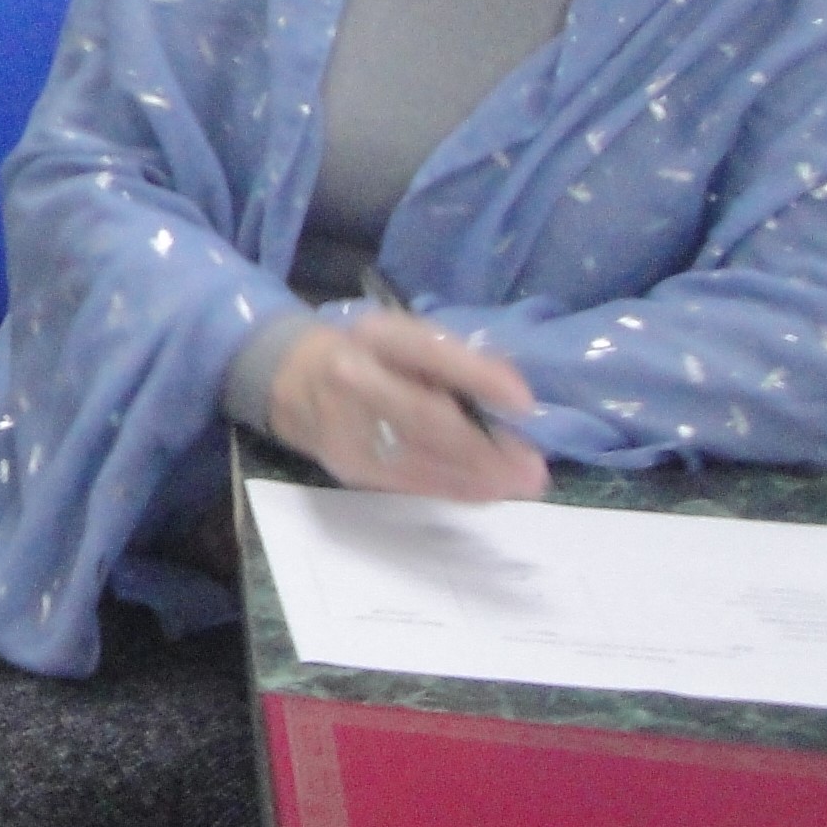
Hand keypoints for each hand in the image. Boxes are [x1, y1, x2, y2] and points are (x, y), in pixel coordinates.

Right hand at [270, 307, 548, 503]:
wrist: (292, 382)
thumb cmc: (369, 355)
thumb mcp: (408, 339)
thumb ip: (457, 360)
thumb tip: (514, 396)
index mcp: (376, 336)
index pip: (429, 352)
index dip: (478, 377)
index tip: (525, 403)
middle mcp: (354, 379)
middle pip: (427, 419)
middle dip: (486, 448)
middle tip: (533, 467)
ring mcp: (348, 428)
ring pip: (422, 460)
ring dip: (479, 478)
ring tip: (521, 484)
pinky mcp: (350, 467)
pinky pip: (411, 483)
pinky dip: (454, 489)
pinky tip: (486, 490)